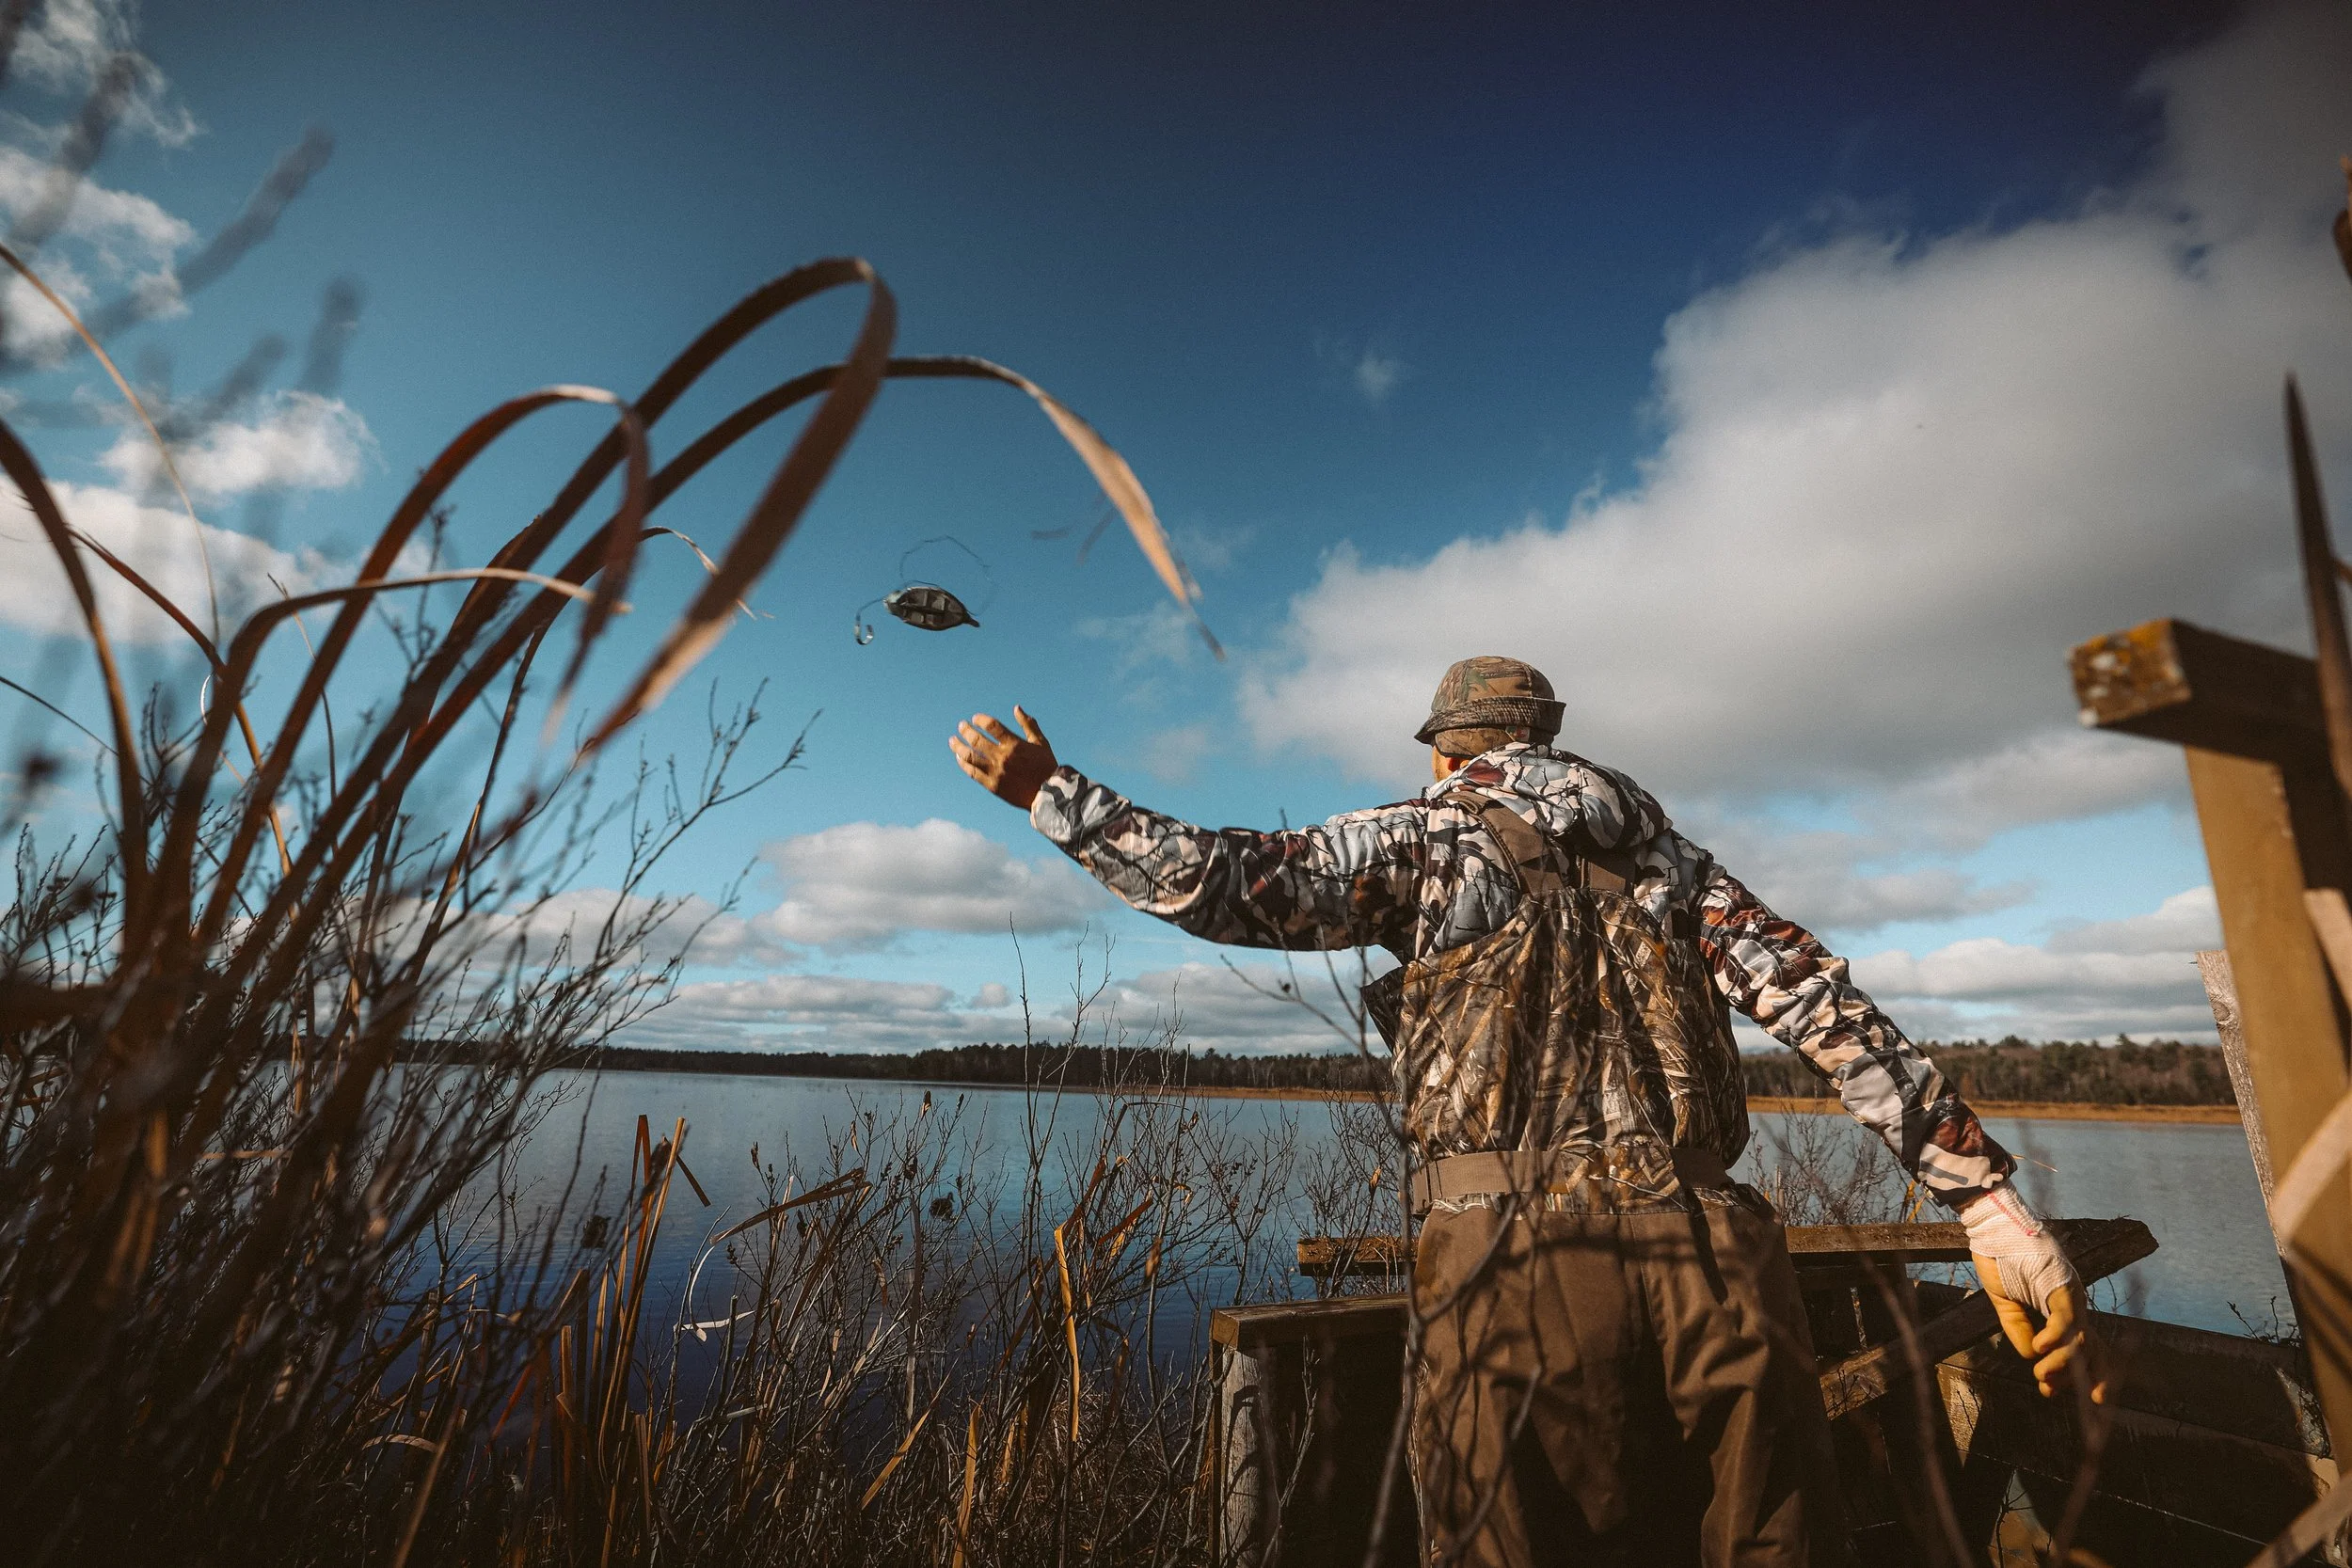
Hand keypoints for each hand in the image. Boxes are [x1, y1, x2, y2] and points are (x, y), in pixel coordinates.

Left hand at [951, 706, 1057, 809]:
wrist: (1047, 794)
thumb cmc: (1046, 766)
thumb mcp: (1040, 743)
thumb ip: (1028, 724)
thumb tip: (1016, 708)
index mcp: (1014, 745)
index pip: (992, 726)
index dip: (980, 720)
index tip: (974, 718)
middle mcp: (1003, 757)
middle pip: (977, 740)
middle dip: (966, 730)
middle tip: (961, 726)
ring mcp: (996, 772)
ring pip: (970, 756)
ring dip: (958, 746)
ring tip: (953, 740)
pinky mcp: (992, 785)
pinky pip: (973, 772)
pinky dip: (964, 763)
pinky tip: (959, 757)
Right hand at [1960, 1184, 2104, 1401]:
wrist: (1990, 1225)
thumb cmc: (1998, 1258)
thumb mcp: (2005, 1303)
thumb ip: (2018, 1329)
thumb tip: (2031, 1357)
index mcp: (2060, 1308)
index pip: (2082, 1345)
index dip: (2085, 1372)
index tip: (2069, 1395)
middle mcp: (2072, 1303)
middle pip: (2093, 1346)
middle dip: (2091, 1377)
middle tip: (2079, 1398)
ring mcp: (2069, 1293)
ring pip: (2078, 1337)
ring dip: (2062, 1363)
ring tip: (2042, 1378)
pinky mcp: (2060, 1283)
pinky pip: (2064, 1317)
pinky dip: (2054, 1337)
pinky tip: (2039, 1350)